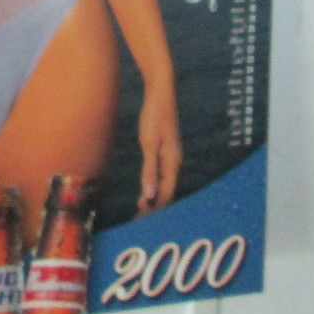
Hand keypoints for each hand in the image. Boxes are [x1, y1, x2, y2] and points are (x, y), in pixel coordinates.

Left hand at [136, 80, 181, 212]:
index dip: (154, 209)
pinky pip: (163, 175)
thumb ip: (149, 170)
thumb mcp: (149, 143)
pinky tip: (145, 191)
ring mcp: (172, 156)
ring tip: (140, 210)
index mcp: (173, 162)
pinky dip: (154, 186)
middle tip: (138, 220)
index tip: (140, 219)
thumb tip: (149, 195)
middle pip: (166, 192)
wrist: (160, 93)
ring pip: (165, 184)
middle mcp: (175, 162)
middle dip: (154, 207)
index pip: (165, 194)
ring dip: (153, 198)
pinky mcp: (166, 151)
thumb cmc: (154, 116)